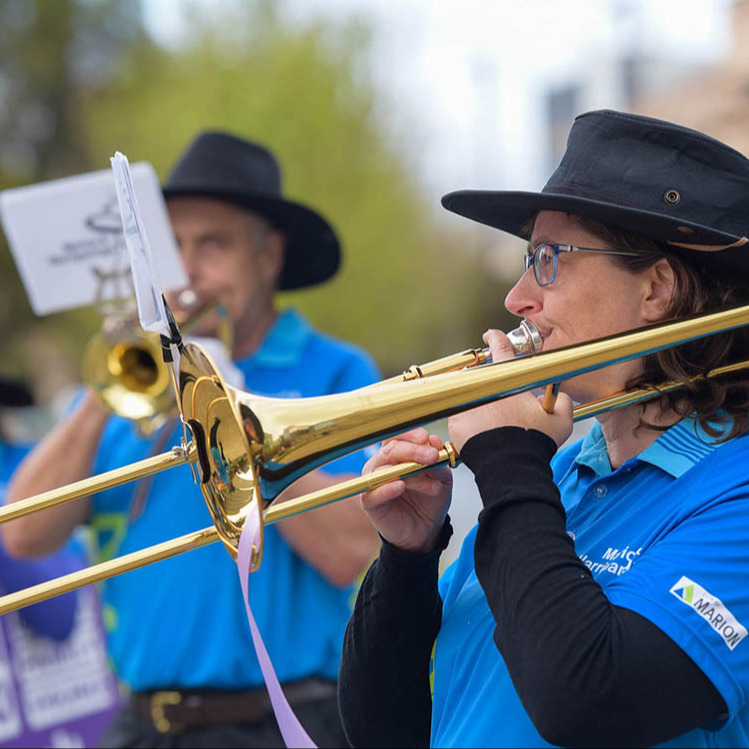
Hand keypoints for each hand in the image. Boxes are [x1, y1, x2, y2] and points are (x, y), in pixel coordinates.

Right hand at [360, 428, 452, 552]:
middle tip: (432, 456)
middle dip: (413, 451)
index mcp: (397, 453)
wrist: (426, 530)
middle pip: (390, 449)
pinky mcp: (369, 502)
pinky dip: (386, 488)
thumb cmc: (430, 499)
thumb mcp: (442, 478)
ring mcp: (373, 482)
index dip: (409, 434)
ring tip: (432, 485)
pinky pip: (373, 492)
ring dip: (411, 474)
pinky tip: (400, 486)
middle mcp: (381, 464)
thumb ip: (438, 460)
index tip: (426, 437)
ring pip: (385, 469)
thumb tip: (433, 442)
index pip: (396, 436)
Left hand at [448, 329, 573, 451]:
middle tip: (500, 403)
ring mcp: (466, 403)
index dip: (495, 338)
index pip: (500, 347)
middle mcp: (482, 386)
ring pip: (468, 395)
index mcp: (507, 380)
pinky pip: (458, 415)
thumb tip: (559, 397)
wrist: (511, 467)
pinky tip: (480, 433)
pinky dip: (467, 422)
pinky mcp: (455, 421)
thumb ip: (563, 401)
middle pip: (481, 375)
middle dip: (490, 385)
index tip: (491, 336)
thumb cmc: (534, 444)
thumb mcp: (560, 420)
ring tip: (490, 422)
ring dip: (477, 402)